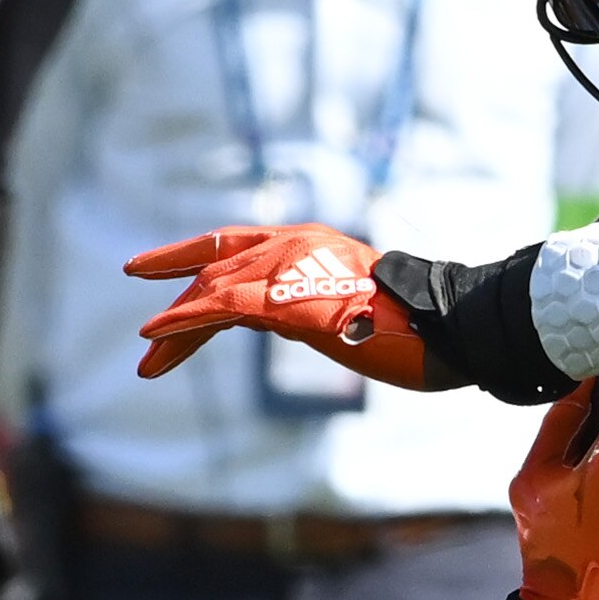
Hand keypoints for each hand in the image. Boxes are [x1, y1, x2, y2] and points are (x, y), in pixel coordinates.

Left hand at [129, 225, 427, 387]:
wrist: (449, 328)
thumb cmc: (420, 330)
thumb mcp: (352, 312)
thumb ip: (311, 307)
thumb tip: (281, 321)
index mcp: (311, 244)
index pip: (236, 244)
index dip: (189, 256)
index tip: (150, 268)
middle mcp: (294, 245)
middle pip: (217, 267)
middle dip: (179, 302)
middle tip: (150, 342)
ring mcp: (289, 268)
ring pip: (214, 289)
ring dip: (177, 324)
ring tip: (149, 356)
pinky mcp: (285, 298)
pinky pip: (220, 309)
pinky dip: (185, 323)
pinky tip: (157, 338)